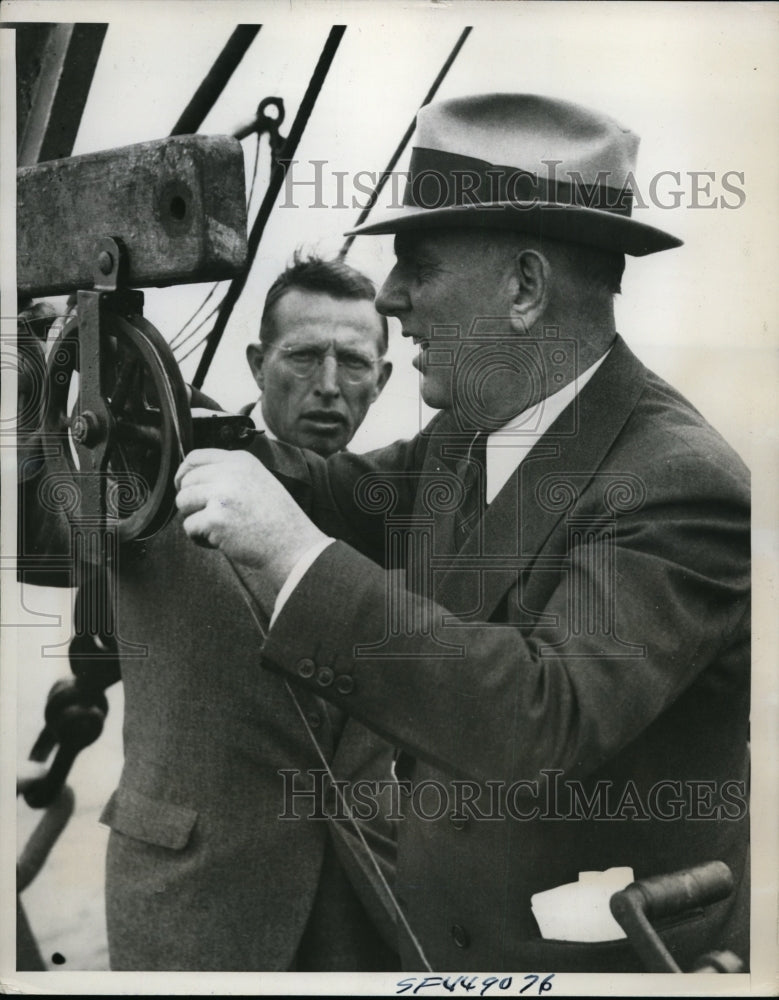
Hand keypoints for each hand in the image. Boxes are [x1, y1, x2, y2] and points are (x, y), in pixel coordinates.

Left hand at [174, 449, 326, 589]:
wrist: (292, 544)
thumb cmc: (276, 518)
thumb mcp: (258, 480)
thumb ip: (229, 473)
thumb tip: (192, 478)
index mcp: (240, 460)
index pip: (195, 457)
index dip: (184, 473)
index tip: (184, 487)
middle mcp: (230, 473)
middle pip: (186, 481)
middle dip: (190, 501)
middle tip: (209, 516)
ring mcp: (222, 495)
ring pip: (183, 502)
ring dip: (194, 518)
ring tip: (216, 528)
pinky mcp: (215, 519)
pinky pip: (189, 526)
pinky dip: (200, 537)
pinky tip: (220, 540)